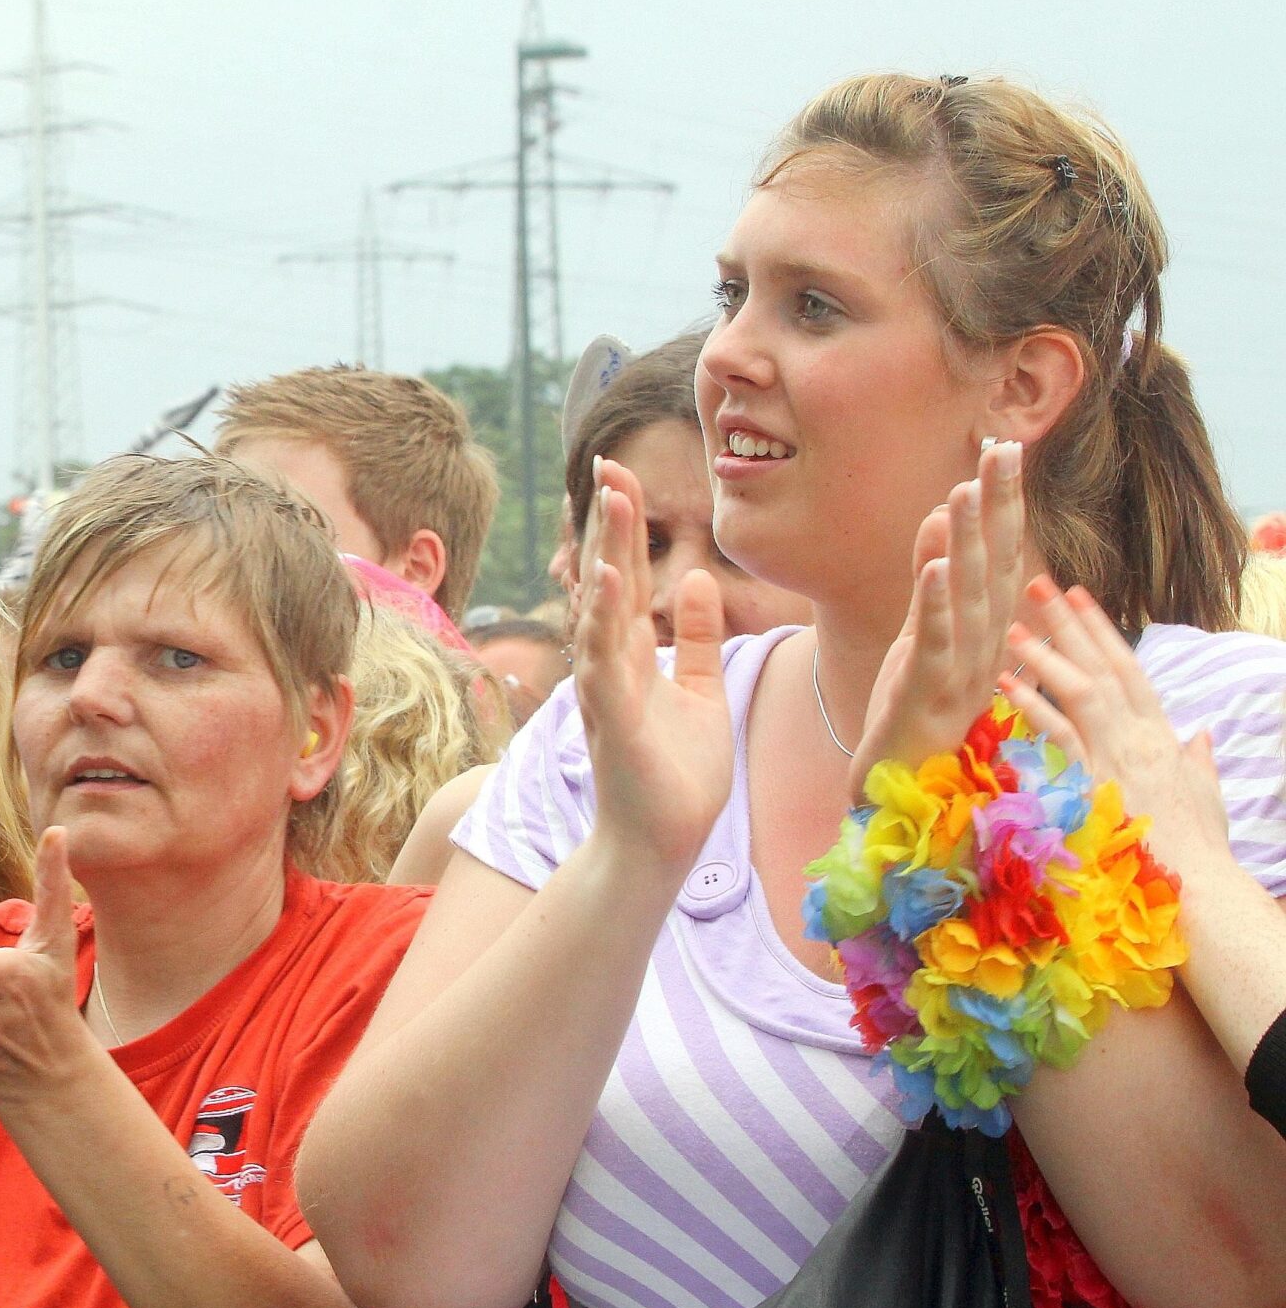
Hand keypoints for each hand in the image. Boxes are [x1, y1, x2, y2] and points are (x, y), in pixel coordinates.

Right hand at [571, 459, 732, 865]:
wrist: (660, 843)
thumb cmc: (677, 774)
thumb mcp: (702, 692)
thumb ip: (700, 639)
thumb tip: (705, 579)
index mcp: (633, 654)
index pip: (628, 576)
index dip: (626, 526)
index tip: (622, 472)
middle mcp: (612, 664)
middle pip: (610, 580)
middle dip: (610, 523)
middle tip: (607, 464)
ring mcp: (608, 691)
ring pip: (602, 612)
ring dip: (606, 556)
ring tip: (610, 505)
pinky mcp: (615, 722)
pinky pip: (606, 663)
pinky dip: (605, 622)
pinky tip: (609, 583)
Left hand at [847, 440, 1028, 799]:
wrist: (898, 788)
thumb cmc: (913, 709)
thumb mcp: (922, 635)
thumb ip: (933, 580)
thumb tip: (943, 517)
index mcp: (985, 630)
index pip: (1002, 556)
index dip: (1005, 504)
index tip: (1005, 449)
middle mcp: (984, 645)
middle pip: (996, 566)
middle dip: (998, 506)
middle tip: (1003, 448)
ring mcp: (961, 671)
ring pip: (969, 599)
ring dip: (969, 543)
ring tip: (965, 490)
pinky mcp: (929, 695)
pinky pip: (935, 644)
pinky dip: (935, 604)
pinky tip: (937, 565)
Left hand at [1001, 578, 1231, 872]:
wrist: (1199, 891)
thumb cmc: (1198, 849)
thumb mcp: (1204, 794)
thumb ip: (1198, 761)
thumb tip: (1203, 735)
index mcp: (1162, 736)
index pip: (1129, 669)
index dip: (1102, 630)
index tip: (1078, 596)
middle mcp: (1141, 736)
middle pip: (1101, 666)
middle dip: (1068, 623)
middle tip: (1035, 583)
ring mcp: (1119, 756)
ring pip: (1080, 690)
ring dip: (1045, 653)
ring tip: (1012, 623)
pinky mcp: (1096, 781)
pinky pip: (1059, 734)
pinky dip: (1031, 705)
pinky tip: (1004, 682)